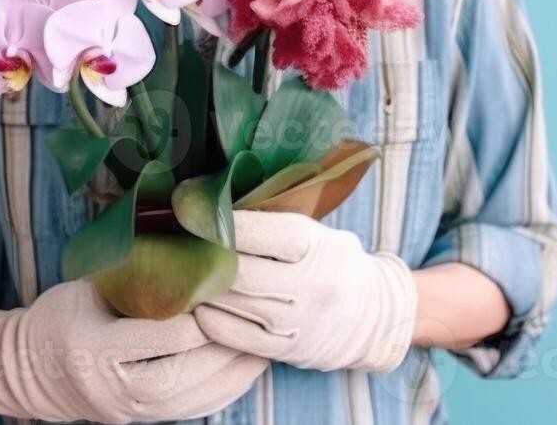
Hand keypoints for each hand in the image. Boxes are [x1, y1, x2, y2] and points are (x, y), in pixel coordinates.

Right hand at [0, 280, 266, 422]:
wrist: (28, 371)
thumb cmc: (60, 317)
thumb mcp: (87, 289)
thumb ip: (132, 274)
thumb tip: (186, 241)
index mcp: (93, 347)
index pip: (157, 338)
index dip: (195, 316)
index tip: (222, 288)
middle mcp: (111, 388)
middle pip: (178, 376)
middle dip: (222, 349)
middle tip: (253, 317)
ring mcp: (127, 410)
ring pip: (190, 400)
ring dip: (231, 373)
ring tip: (261, 343)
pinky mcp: (140, 419)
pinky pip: (190, 411)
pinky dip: (223, 391)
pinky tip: (245, 369)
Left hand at [195, 211, 417, 372]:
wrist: (376, 318)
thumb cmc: (336, 264)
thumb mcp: (320, 234)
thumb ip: (278, 222)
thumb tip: (220, 207)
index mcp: (320, 248)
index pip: (267, 233)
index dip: (228, 224)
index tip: (196, 211)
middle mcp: (311, 285)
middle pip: (243, 271)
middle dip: (206, 256)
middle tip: (180, 243)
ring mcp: (298, 321)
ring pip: (235, 303)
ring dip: (203, 287)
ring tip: (181, 271)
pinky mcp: (286, 349)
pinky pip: (236, 335)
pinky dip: (210, 319)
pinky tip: (198, 305)